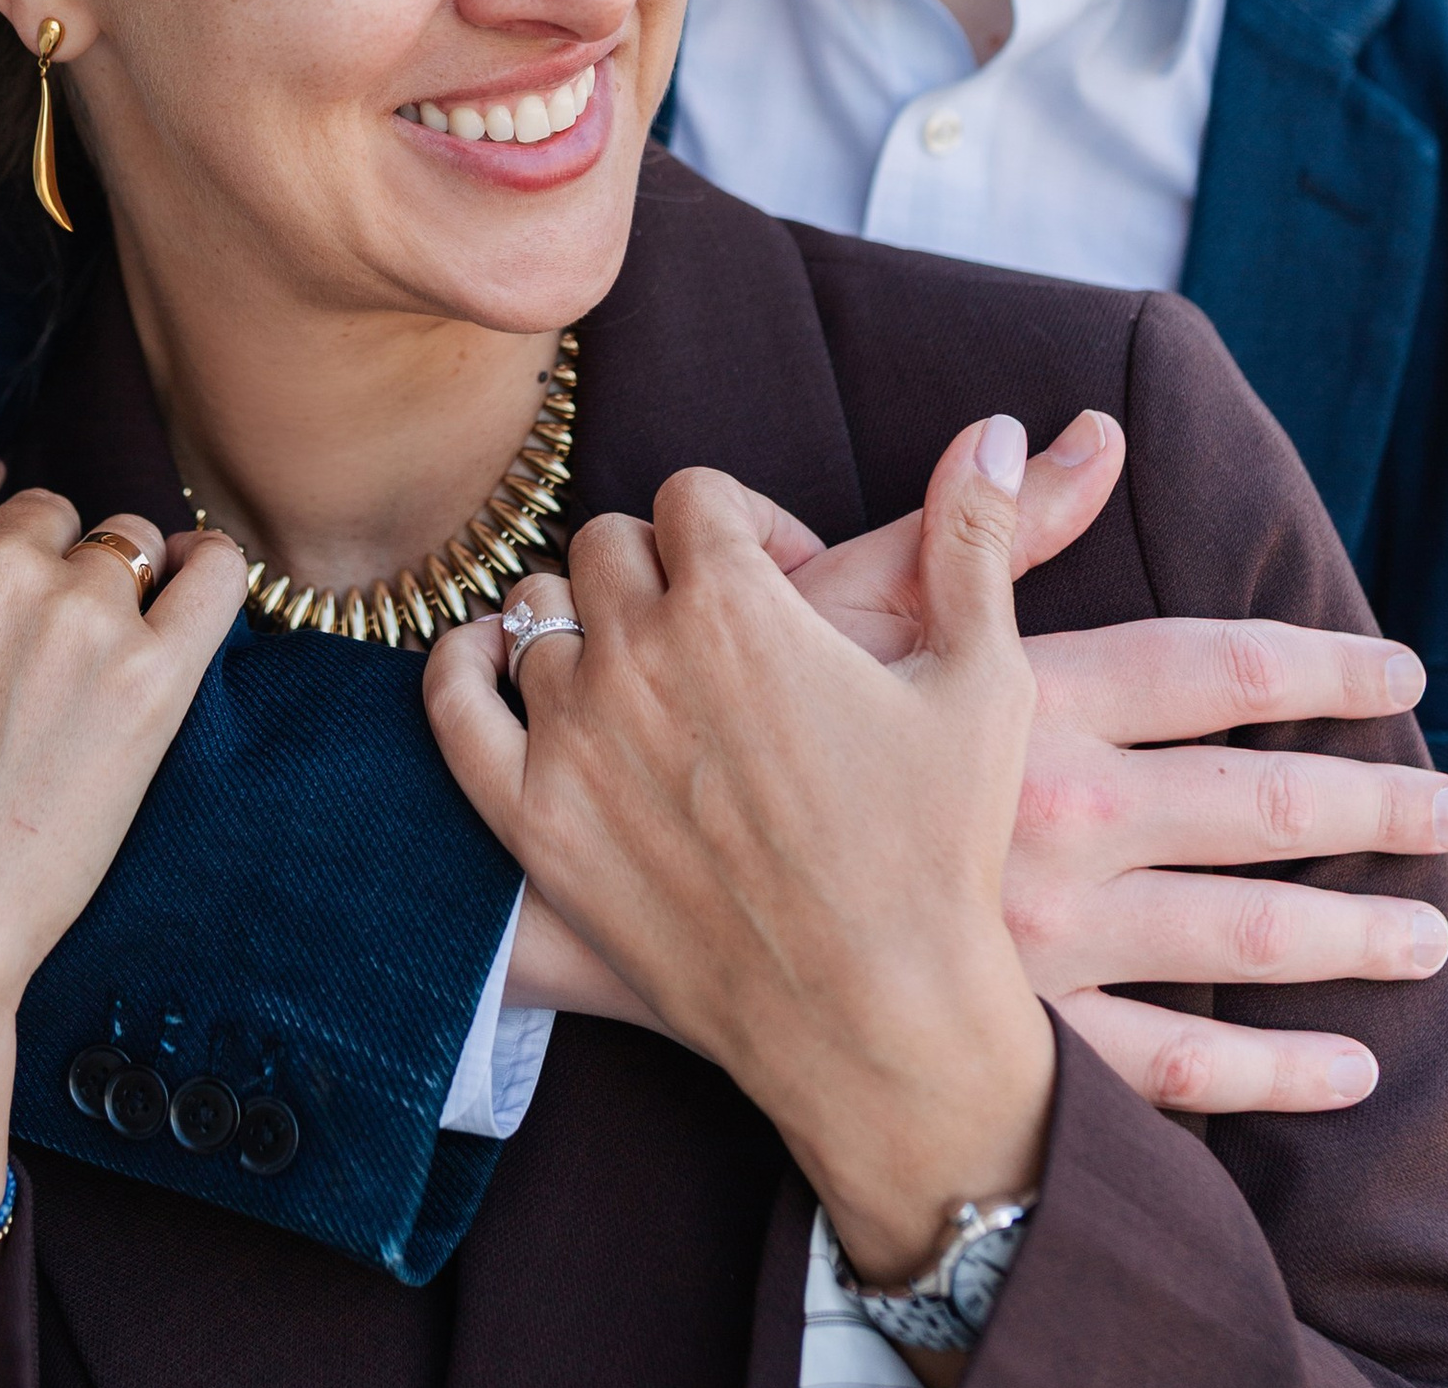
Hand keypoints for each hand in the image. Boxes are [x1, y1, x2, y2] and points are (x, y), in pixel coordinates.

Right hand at [0, 446, 243, 1387]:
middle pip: (42, 512)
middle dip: (32, 561)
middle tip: (14, 649)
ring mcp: (76, 621)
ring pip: (122, 543)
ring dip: (112, 582)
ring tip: (85, 658)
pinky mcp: (150, 683)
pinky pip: (213, 578)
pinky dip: (210, 576)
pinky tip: (191, 598)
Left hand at [428, 425, 1055, 1293]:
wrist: (877, 1019)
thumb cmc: (938, 849)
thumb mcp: (984, 678)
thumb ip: (975, 537)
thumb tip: (994, 428)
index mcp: (737, 602)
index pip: (692, 492)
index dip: (743, 526)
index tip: (781, 582)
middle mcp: (639, 652)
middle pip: (607, 542)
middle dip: (661, 568)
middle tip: (713, 635)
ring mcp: (573, 735)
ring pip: (538, 612)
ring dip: (585, 627)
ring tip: (644, 681)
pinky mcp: (530, 819)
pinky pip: (453, 697)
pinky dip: (465, 666)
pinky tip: (500, 668)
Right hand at [771, 414, 1447, 1111]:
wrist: (647, 882)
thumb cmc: (745, 723)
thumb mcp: (849, 604)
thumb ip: (980, 527)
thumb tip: (1071, 429)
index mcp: (1026, 701)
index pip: (1211, 667)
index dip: (1316, 664)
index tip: (1399, 674)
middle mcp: (1057, 814)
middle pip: (1257, 805)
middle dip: (1370, 805)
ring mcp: (1046, 935)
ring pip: (1237, 937)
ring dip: (1346, 935)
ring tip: (1425, 940)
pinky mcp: (1017, 1032)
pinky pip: (1170, 1068)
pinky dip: (1268, 1076)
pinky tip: (1344, 1071)